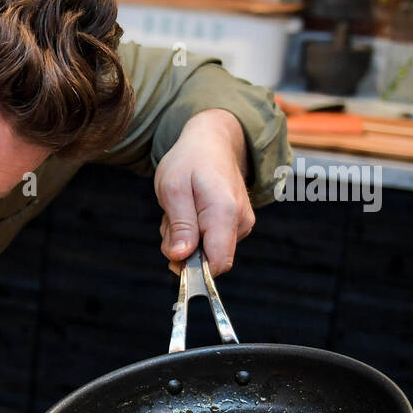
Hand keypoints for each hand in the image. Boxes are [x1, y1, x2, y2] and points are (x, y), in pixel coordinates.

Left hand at [153, 108, 255, 275]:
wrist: (211, 142)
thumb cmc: (188, 162)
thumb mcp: (173, 189)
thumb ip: (179, 225)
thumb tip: (181, 258)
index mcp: (225, 212)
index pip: (218, 263)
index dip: (194, 269)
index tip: (173, 254)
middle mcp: (240, 221)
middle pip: (209, 260)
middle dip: (183, 250)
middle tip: (170, 220)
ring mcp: (242, 224)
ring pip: (207, 252)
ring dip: (185, 239)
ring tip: (179, 210)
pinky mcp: (237, 225)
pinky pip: (210, 243)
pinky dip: (193, 233)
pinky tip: (189, 212)